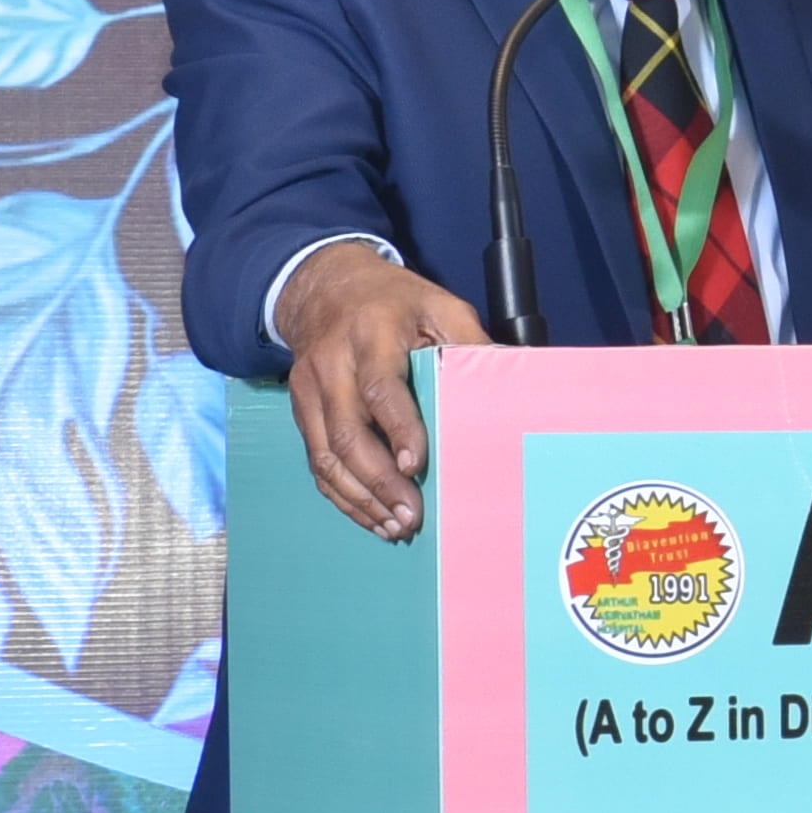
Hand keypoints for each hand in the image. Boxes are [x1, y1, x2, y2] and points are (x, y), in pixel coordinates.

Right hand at [278, 249, 484, 540]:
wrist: (325, 287)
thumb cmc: (393, 301)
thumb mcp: (439, 304)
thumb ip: (470, 341)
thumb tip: (510, 380)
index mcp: (370, 334)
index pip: (379, 388)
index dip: (398, 429)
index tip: (416, 465)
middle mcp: (332, 364)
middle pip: (346, 431)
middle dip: (378, 480)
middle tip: (411, 514)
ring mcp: (310, 389)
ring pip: (325, 454)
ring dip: (359, 497)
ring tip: (394, 526)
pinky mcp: (301, 409)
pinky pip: (316, 459)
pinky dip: (341, 493)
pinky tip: (369, 515)